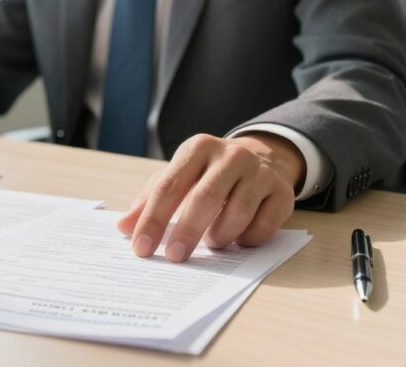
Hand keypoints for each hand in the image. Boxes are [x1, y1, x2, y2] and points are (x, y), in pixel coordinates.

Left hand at [117, 133, 304, 261]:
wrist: (262, 158)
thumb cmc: (208, 174)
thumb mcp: (178, 177)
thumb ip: (149, 201)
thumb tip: (123, 228)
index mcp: (197, 148)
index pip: (169, 186)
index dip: (153, 220)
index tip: (141, 248)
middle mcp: (230, 155)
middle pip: (204, 199)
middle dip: (186, 232)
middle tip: (175, 257)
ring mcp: (259, 172)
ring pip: (236, 214)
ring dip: (219, 236)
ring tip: (212, 241)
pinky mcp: (282, 192)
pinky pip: (263, 226)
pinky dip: (247, 239)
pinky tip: (238, 238)